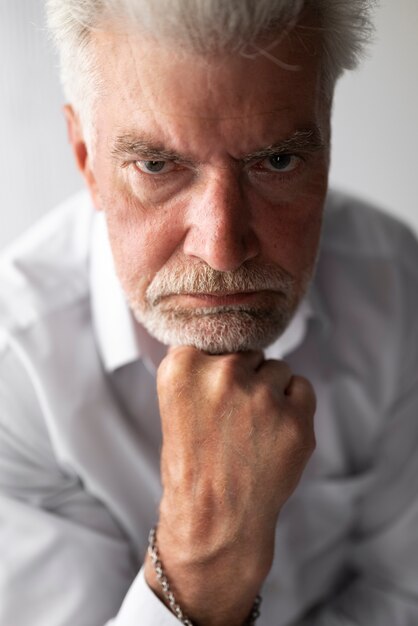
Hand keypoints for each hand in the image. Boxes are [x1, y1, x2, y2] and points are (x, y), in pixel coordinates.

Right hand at [145, 346, 315, 625]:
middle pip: (249, 353)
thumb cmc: (192, 463)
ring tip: (252, 431)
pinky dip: (294, 406)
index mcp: (183, 366)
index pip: (215, 344)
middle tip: (233, 419)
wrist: (213, 518)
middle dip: (246, 378)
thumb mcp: (177, 404)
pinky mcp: (296, 418)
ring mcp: (263, 395)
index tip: (212, 398)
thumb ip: (202, 369)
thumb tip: (242, 346)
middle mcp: (224, 372)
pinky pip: (303, 387)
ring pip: (278, 369)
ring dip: (271, 392)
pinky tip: (274, 434)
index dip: (216, 372)